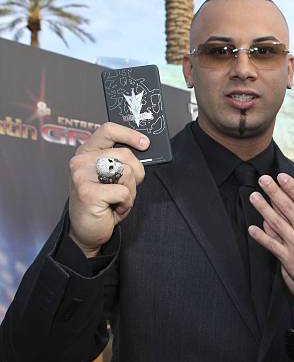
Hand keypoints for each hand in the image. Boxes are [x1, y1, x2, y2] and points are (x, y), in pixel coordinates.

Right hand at [68, 122, 148, 256]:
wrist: (87, 231)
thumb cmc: (103, 202)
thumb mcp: (113, 177)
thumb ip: (121, 161)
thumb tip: (143, 149)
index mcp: (87, 152)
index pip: (108, 130)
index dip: (129, 134)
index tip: (145, 143)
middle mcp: (81, 161)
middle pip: (125, 154)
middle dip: (136, 173)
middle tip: (127, 188)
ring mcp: (82, 176)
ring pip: (127, 172)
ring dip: (130, 191)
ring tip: (116, 199)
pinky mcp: (87, 192)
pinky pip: (124, 192)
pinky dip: (126, 203)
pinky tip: (113, 208)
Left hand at [248, 173, 293, 305]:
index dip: (292, 187)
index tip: (283, 177)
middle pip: (287, 207)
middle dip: (274, 191)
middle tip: (264, 180)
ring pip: (276, 222)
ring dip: (263, 208)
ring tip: (254, 196)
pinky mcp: (289, 259)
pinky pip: (272, 246)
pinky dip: (261, 237)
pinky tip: (252, 229)